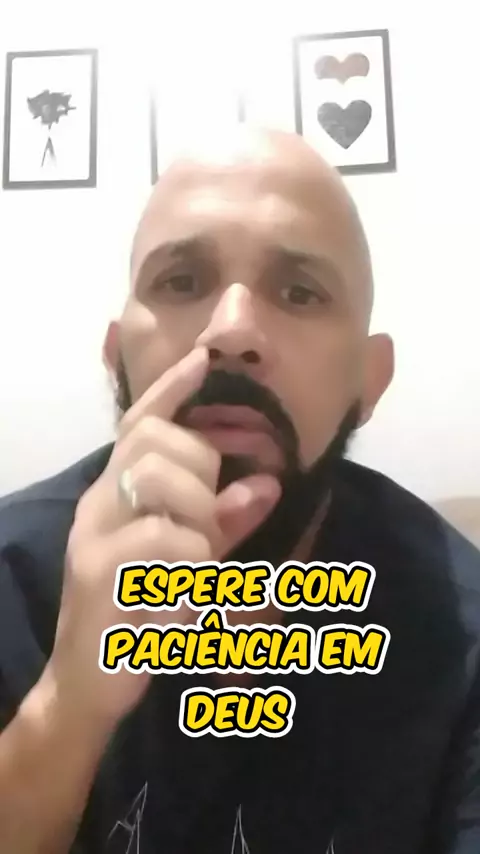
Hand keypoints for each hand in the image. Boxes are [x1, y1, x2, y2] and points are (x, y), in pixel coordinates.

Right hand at [48, 347, 280, 725]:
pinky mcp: (98, 575)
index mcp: (118, 493)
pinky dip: (195, 568)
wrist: (87, 684)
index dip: (172, 390)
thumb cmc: (144, 614)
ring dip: (200, 519)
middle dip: (203, 471)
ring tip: (199, 567)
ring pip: (161, 482)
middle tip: (211, 524)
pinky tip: (187, 602)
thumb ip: (224, 522)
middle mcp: (100, 503)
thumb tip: (268, 487)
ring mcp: (94, 536)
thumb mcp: (190, 562)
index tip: (204, 360)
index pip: (140, 423)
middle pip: (158, 442)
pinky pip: (167, 542)